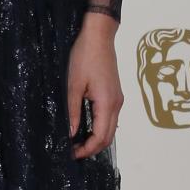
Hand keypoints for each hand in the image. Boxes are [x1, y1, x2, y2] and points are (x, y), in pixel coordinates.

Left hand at [67, 14, 123, 157]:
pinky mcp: (115, 94)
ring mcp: (118, 99)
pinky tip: (85, 127)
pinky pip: (110, 118)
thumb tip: (71, 134)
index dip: (87, 149)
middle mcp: (116, 103)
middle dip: (92, 148)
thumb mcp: (72, 85)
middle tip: (73, 151)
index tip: (71, 153)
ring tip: (77, 142)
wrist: (99, 36)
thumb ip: (73, 111)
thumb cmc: (84, 56)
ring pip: (110, 128)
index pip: (101, 137)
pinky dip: (100, 128)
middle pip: (109, 137)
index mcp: (107, 103)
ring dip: (96, 139)